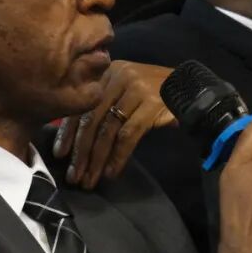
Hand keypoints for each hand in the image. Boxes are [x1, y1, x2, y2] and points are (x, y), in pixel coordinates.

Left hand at [53, 61, 175, 189]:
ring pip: (108, 130)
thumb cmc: (153, 92)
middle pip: (91, 119)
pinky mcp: (151, 104)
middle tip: (73, 175)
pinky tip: (111, 172)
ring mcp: (134, 89)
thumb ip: (103, 104)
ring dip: (96, 159)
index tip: (60, 154)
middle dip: (80, 151)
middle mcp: (117, 77)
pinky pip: (128, 135)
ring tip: (89, 179)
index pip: (80, 105)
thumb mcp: (124, 89)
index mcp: (106, 73)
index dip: (67, 132)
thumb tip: (75, 138)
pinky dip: (117, 157)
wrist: (191, 87)